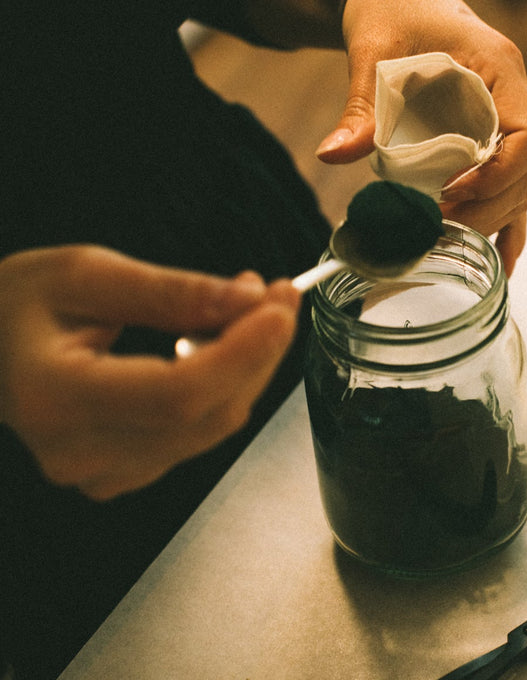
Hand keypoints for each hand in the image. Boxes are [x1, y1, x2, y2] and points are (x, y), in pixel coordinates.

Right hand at [0, 245, 299, 499]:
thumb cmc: (19, 305)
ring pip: (213, 425)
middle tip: (281, 297)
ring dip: (249, 368)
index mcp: (55, 397)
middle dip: (259, 352)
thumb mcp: (85, 274)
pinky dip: (228, 387)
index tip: (279, 309)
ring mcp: (102, 471)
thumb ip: (170, 291)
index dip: (241, 354)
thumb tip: (250, 300)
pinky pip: (200, 432)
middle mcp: (79, 451)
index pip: (175, 393)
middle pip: (205, 413)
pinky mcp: (124, 471)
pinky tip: (228, 347)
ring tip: (257, 311)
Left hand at [314, 0, 526, 274]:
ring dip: (491, 219)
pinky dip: (502, 221)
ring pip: (517, 183)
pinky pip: (505, 184)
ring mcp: (500, 118)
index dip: (498, 173)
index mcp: (498, 68)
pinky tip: (498, 260)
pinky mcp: (482, 134)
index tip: (453, 192)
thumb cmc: (390, 6)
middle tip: (438, 230)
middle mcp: (509, 96)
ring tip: (449, 247)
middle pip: (523, 170)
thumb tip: (333, 156)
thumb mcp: (372, 48)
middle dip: (487, 207)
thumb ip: (361, 105)